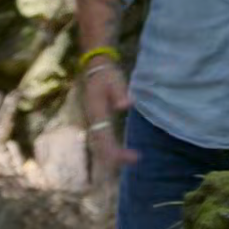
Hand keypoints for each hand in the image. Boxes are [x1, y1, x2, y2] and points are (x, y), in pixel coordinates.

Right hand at [82, 62, 138, 182]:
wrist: (94, 68)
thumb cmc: (106, 74)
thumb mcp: (115, 80)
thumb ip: (120, 92)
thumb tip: (126, 105)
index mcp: (97, 113)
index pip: (104, 138)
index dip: (116, 151)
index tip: (134, 155)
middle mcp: (92, 121)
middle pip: (100, 146)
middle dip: (115, 157)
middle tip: (136, 159)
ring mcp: (93, 122)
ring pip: (99, 145)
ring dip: (112, 155)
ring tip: (131, 159)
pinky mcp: (96, 121)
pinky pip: (101, 140)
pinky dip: (110, 149)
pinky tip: (120, 151)